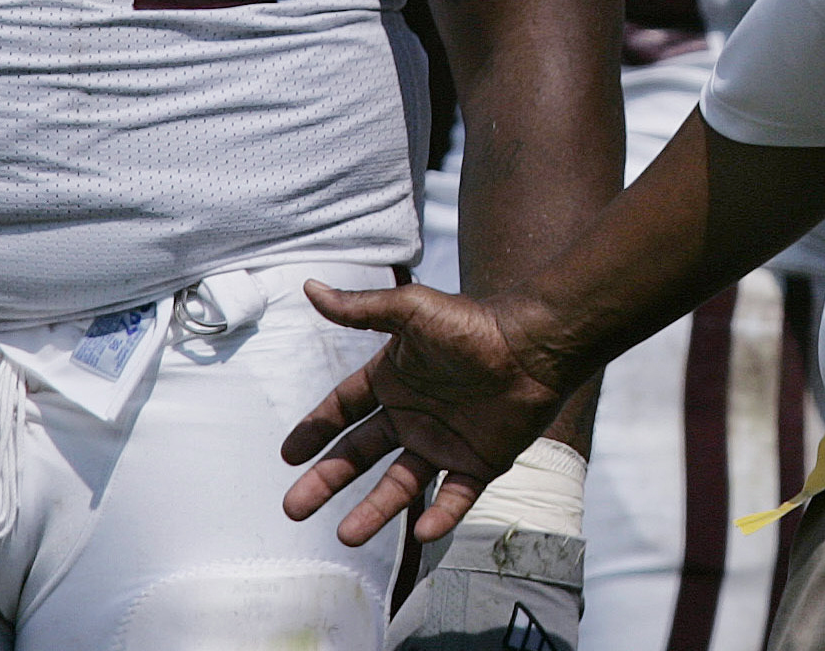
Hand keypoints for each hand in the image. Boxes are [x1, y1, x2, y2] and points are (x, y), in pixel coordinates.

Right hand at [279, 280, 566, 546]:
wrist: (536, 344)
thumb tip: (309, 287)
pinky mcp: (479, 461)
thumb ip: (360, 308)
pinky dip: (441, 517)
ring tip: (346, 537)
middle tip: (293, 509)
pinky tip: (423, 533)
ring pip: (401, 485)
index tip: (288, 455)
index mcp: (394, 379)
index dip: (315, 429)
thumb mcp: (411, 311)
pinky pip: (455, 497)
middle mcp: (413, 414)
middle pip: (360, 454)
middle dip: (327, 480)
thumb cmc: (474, 324)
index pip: (344, 409)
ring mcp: (444, 441)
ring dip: (374, 511)